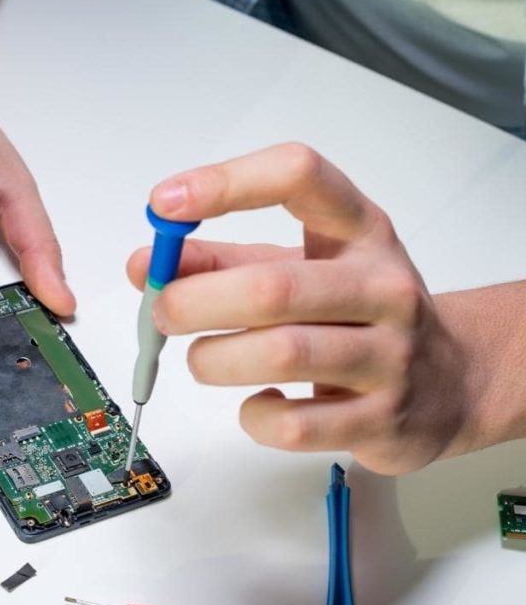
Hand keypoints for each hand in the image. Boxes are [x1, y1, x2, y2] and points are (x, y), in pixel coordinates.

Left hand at [128, 143, 470, 474]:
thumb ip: (223, 263)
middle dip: (194, 301)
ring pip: (279, 355)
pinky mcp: (381, 421)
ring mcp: (389, 356)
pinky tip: (256, 403)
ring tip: (203, 360)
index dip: (224, 185)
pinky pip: (292, 425)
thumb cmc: (361, 314)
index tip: (164, 203)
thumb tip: (146, 265)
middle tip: (163, 311)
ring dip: (213, 360)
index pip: (299, 179)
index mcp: (360, 233)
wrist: (456, 384)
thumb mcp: (302, 269)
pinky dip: (253, 416)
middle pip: (271, 287)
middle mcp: (382, 287)